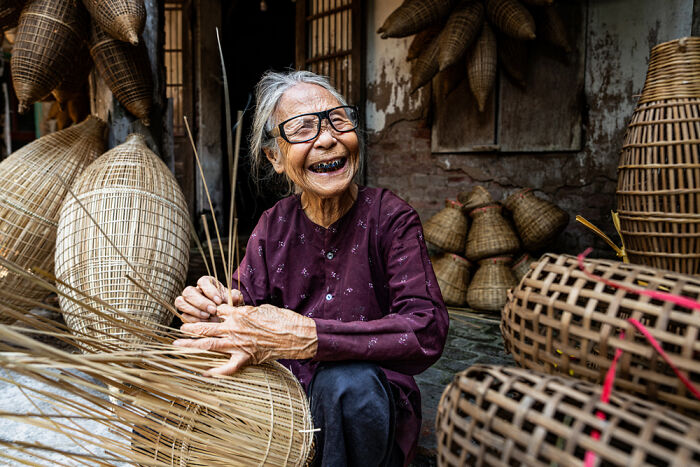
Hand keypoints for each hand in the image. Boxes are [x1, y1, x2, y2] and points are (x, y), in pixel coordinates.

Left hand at [173, 303, 317, 375]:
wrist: (295, 334)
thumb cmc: (281, 319)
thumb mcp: (262, 308)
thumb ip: (246, 312)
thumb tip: (238, 313)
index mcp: (239, 313)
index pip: (217, 311)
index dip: (209, 312)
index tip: (203, 314)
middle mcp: (234, 328)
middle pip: (206, 327)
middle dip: (191, 328)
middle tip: (180, 328)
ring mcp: (238, 344)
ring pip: (209, 345)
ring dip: (192, 345)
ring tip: (178, 345)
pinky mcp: (246, 357)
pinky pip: (228, 367)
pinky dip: (216, 372)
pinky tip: (204, 373)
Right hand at [174, 276, 243, 322]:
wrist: (226, 317)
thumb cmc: (230, 304)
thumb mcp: (235, 299)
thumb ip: (235, 296)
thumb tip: (235, 296)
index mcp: (207, 284)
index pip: (202, 281)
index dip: (209, 290)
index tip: (219, 300)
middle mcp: (195, 291)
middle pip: (188, 291)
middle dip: (200, 302)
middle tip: (213, 310)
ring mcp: (188, 303)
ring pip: (180, 302)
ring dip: (193, 310)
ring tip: (207, 316)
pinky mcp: (186, 315)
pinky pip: (183, 316)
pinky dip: (193, 321)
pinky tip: (204, 323)